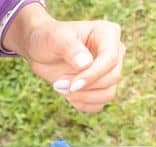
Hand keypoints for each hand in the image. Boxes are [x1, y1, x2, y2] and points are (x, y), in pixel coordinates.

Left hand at [4, 6, 124, 112]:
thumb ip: (71, 49)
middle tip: (58, 83)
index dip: (93, 75)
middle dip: (85, 86)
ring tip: (60, 88)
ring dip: (83, 97)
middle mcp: (114, 51)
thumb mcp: (56, 39)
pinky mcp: (100, 85)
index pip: (110, 59)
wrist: (40, 49)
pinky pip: (99, 104)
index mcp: (108, 34)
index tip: (72, 86)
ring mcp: (108, 70)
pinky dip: (83, 105)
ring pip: (108, 93)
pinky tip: (68, 96)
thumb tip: (85, 64)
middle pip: (112, 77)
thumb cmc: (49, 38)